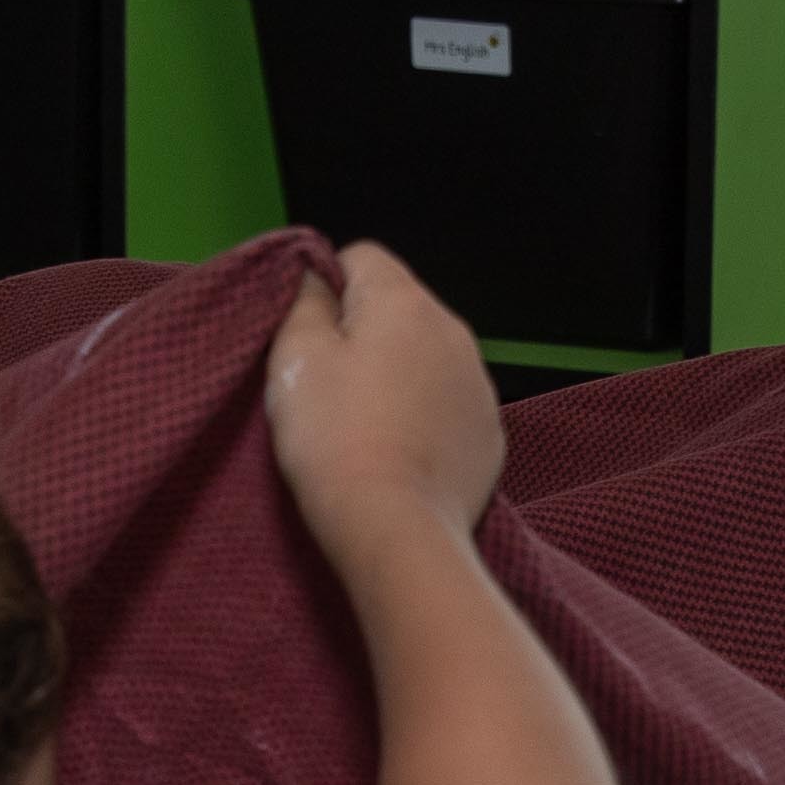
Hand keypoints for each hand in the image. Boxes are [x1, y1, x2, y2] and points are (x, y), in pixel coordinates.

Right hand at [265, 245, 507, 548]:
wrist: (397, 529)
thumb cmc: (336, 441)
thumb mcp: (295, 358)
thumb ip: (304, 302)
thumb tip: (314, 277)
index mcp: (404, 301)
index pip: (361, 256)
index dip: (326, 288)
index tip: (309, 337)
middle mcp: (453, 329)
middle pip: (398, 307)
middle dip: (364, 334)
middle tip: (330, 386)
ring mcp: (478, 382)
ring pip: (426, 356)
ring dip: (397, 375)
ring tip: (364, 425)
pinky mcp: (488, 431)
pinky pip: (448, 404)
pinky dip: (425, 417)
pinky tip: (399, 451)